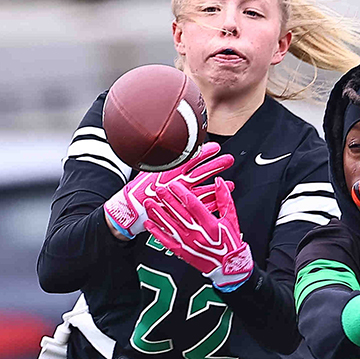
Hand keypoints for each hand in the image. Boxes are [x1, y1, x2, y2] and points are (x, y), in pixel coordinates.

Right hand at [102, 143, 232, 238]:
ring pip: (203, 190)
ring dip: (218, 186)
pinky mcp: (180, 211)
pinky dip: (211, 204)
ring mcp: (179, 198)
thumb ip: (163, 162)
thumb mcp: (149, 171)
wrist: (128, 211)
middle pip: (200, 173)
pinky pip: (199, 208)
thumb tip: (172, 149)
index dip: (204, 153)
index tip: (215, 147)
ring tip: (231, 183)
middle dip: (216, 165)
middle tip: (229, 159)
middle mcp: (176, 184)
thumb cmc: (138, 190)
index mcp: (168, 172)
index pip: (190, 159)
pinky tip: (221, 201)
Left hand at [144, 180, 253, 289]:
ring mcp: (189, 243)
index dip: (182, 193)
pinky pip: (167, 241)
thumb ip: (224, 199)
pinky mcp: (183, 252)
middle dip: (167, 200)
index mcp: (211, 224)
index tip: (174, 184)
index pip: (193, 204)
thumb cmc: (231, 243)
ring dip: (158, 214)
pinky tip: (149, 224)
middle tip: (158, 189)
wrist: (229, 267)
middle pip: (179, 213)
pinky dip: (157, 232)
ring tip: (149, 203)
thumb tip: (219, 182)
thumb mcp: (231, 219)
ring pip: (170, 226)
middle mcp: (198, 233)